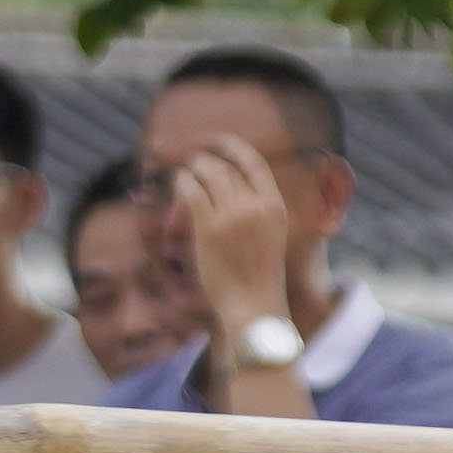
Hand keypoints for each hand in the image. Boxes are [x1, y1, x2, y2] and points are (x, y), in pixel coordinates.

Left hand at [169, 133, 296, 335]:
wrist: (254, 309)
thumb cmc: (256, 279)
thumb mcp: (266, 237)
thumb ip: (252, 209)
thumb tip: (219, 184)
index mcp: (275, 205)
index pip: (251, 160)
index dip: (227, 145)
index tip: (209, 143)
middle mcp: (257, 205)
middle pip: (224, 165)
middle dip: (199, 158)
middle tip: (182, 161)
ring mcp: (234, 215)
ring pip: (206, 171)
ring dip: (189, 169)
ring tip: (179, 177)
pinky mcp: (210, 228)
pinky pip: (190, 190)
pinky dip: (181, 182)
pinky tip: (177, 186)